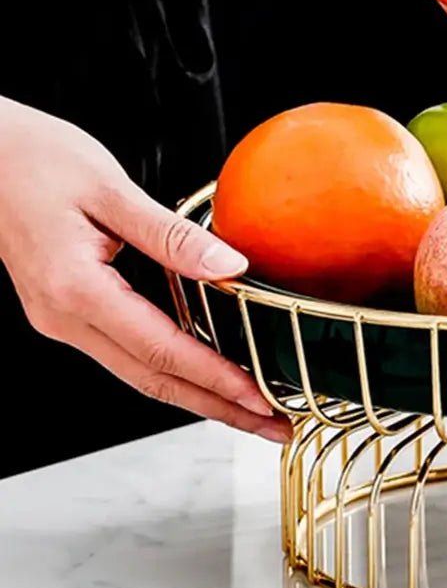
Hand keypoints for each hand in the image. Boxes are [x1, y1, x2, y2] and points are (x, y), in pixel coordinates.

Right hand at [0, 98, 291, 443]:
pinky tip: (201, 371)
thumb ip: (172, 235)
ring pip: (138, 373)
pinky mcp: (66, 308)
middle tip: (271, 427)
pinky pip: (126, 351)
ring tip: (247, 408)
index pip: (162, 351)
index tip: (260, 401)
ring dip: (196, 395)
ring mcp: (61, 318)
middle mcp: (64, 317)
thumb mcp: (110, 189)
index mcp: (76, 290)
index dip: (217, 380)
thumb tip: (231, 266)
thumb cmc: (34, 160)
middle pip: (153, 381)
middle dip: (216, 409)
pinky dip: (170, 369)